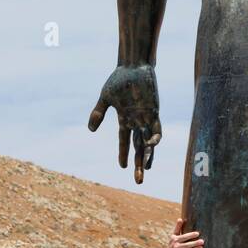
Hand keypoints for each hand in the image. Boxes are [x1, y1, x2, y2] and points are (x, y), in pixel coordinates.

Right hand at [87, 63, 161, 184]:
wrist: (133, 66)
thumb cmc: (118, 80)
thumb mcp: (105, 98)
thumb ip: (98, 114)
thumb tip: (90, 131)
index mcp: (124, 120)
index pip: (124, 142)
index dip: (123, 154)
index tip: (122, 167)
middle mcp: (136, 122)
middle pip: (138, 147)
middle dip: (139, 164)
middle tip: (138, 181)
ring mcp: (146, 117)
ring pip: (148, 141)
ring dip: (148, 155)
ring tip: (148, 168)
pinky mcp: (154, 110)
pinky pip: (156, 127)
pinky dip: (155, 137)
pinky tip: (152, 145)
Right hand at [164, 218, 203, 247]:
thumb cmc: (173, 244)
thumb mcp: (174, 236)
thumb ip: (177, 228)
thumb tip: (180, 219)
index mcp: (175, 239)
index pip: (184, 237)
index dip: (190, 235)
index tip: (197, 233)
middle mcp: (175, 246)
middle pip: (186, 244)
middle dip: (194, 243)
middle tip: (202, 241)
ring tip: (201, 247)